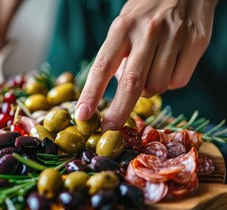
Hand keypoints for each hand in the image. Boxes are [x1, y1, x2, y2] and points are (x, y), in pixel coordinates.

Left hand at [75, 0, 217, 131]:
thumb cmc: (147, 13)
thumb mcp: (124, 26)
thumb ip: (117, 56)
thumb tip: (120, 90)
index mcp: (122, 27)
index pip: (102, 66)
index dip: (91, 94)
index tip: (82, 115)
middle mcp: (148, 31)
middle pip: (131, 83)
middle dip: (118, 112)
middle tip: (110, 129)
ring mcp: (174, 37)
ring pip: (157, 87)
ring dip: (149, 89)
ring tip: (151, 68)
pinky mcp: (196, 43)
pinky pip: (178, 82)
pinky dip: (170, 82)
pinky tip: (169, 64)